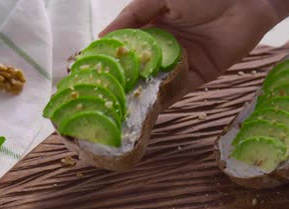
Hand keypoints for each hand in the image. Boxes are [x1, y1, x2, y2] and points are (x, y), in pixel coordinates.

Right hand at [100, 0, 283, 95]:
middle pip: (139, 68)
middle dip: (122, 82)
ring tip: (117, 110)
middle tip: (100, 99)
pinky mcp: (199, 76)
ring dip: (139, 96)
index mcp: (152, 24)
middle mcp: (164, 46)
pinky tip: (145, 111)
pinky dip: (162, 101)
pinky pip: (177, 90)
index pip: (125, 45)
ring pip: (155, 82)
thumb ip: (132, 16)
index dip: (109, 58)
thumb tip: (102, 36)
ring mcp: (181, 62)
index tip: (88, 72)